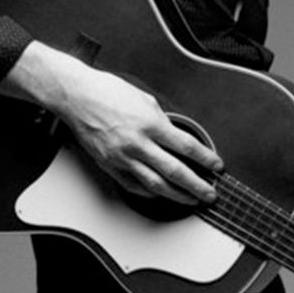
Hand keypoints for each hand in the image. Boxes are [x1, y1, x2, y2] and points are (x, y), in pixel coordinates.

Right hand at [0, 41, 221, 204]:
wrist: (77, 97)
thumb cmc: (108, 92)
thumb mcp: (145, 100)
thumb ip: (162, 120)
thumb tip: (174, 135)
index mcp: (151, 125)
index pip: (187, 147)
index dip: (206, 159)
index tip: (216, 166)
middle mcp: (138, 144)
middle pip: (175, 171)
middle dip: (197, 186)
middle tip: (210, 194)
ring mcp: (123, 158)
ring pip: (155, 184)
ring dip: (176, 195)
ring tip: (190, 200)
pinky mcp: (109, 165)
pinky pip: (133, 185)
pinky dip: (149, 192)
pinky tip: (160, 194)